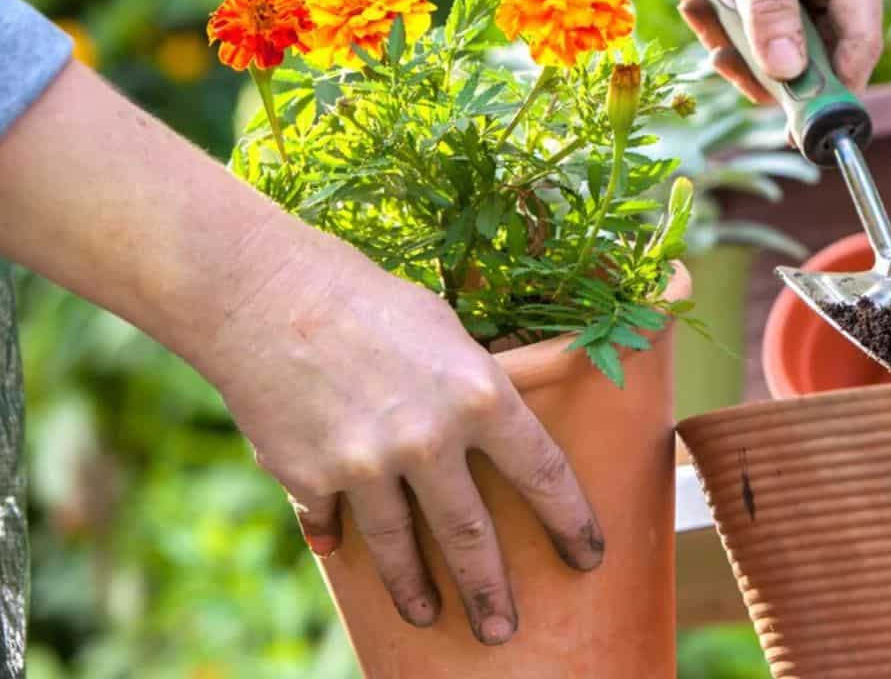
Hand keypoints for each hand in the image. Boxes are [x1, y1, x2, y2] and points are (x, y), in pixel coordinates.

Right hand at [0, 65, 597, 647]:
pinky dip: (338, 538)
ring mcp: (367, 467)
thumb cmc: (369, 300)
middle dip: (493, 593)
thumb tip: (497, 429)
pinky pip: (333, 524)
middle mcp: (430, 440)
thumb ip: (473, 388)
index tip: (588, 555)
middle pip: (472, 537)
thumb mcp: (446, 332)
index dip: (571, 521)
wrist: (265, 296)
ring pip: (400, 549)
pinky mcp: (311, 479)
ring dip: (417, 591)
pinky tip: (342, 554)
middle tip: (504, 631)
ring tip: (431, 616)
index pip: (544, 474)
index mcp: (481, 396)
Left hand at [453, 0, 883, 101]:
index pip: (862, 37)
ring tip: (698, 14)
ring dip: (740, 41)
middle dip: (770, 63)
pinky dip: (729, 20)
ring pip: (789, 38)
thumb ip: (767, 8)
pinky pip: (765, 19)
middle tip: (718, 62)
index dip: (833, 87)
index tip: (793, 126)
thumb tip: (792, 73)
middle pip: (824, 46)